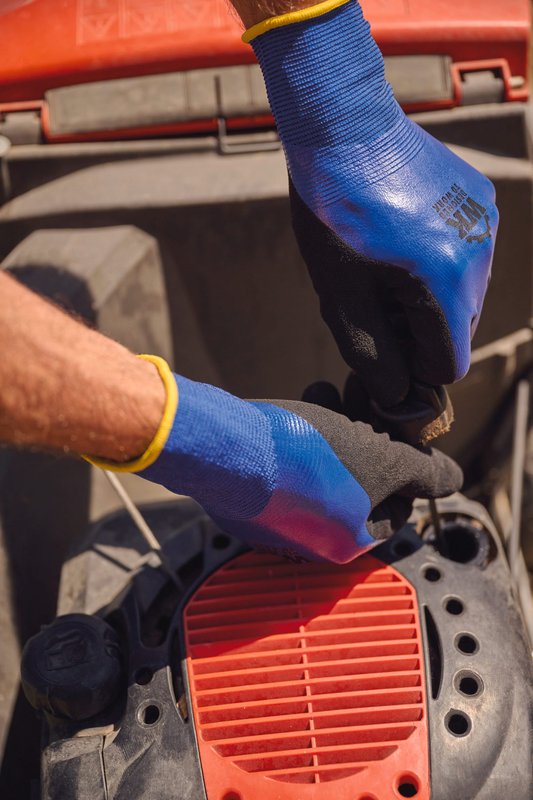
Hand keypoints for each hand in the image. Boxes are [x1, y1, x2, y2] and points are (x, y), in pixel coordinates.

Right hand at [90, 357, 461, 563]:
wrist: (227, 452)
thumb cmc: (311, 460)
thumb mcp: (383, 460)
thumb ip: (424, 471)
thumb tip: (453, 480)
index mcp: (347, 543)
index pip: (396, 510)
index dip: (406, 467)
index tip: (398, 431)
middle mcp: (311, 540)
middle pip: (358, 484)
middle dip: (367, 435)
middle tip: (366, 401)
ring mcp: (276, 519)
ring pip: (323, 467)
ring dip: (336, 426)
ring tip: (332, 390)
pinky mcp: (249, 494)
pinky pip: (288, 464)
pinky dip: (302, 433)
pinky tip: (304, 400)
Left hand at [247, 0, 497, 406]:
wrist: (345, 128)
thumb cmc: (334, 212)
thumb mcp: (341, 295)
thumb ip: (373, 354)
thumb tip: (397, 396)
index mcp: (446, 282)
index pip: (450, 365)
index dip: (413, 369)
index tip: (382, 348)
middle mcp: (480, 255)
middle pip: (458, 331)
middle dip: (418, 332)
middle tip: (372, 301)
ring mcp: (486, 225)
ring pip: (464, 295)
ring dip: (429, 298)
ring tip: (385, 266)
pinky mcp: (482, 201)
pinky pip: (468, 256)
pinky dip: (440, 264)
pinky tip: (403, 239)